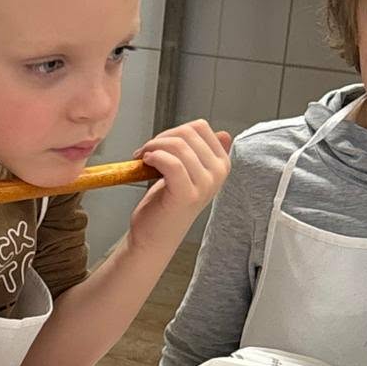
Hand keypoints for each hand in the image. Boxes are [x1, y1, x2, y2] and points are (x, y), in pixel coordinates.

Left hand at [129, 120, 231, 250]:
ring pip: (179, 146)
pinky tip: (145, 163)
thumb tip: (223, 134)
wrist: (153, 237)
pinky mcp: (187, 194)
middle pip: (188, 133)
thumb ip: (202, 154)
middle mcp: (218, 174)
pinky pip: (172, 162)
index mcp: (221, 165)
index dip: (174, 131)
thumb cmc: (166, 205)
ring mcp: (205, 185)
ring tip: (143, 159)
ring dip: (153, 147)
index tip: (159, 145)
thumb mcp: (187, 174)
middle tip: (146, 152)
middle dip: (161, 138)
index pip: (201, 127)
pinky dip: (154, 157)